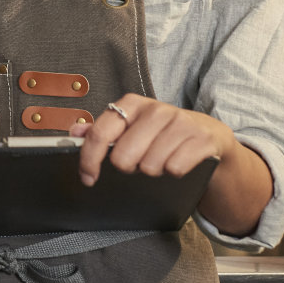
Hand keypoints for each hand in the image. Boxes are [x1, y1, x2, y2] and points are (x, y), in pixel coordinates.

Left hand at [69, 94, 234, 186]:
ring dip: (152, 171)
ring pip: (150, 165)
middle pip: (124, 156)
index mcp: (131, 104)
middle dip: (128, 167)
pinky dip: (174, 172)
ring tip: (159, 161)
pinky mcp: (202, 138)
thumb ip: (102, 130)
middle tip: (137, 163)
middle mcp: (155, 109)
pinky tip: (177, 163)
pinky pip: (175, 168)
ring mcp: (181, 122)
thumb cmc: (162, 134)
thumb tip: (74, 133)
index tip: (88, 178)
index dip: (89, 159)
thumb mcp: (131, 128)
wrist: (208, 136)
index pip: (100, 133)